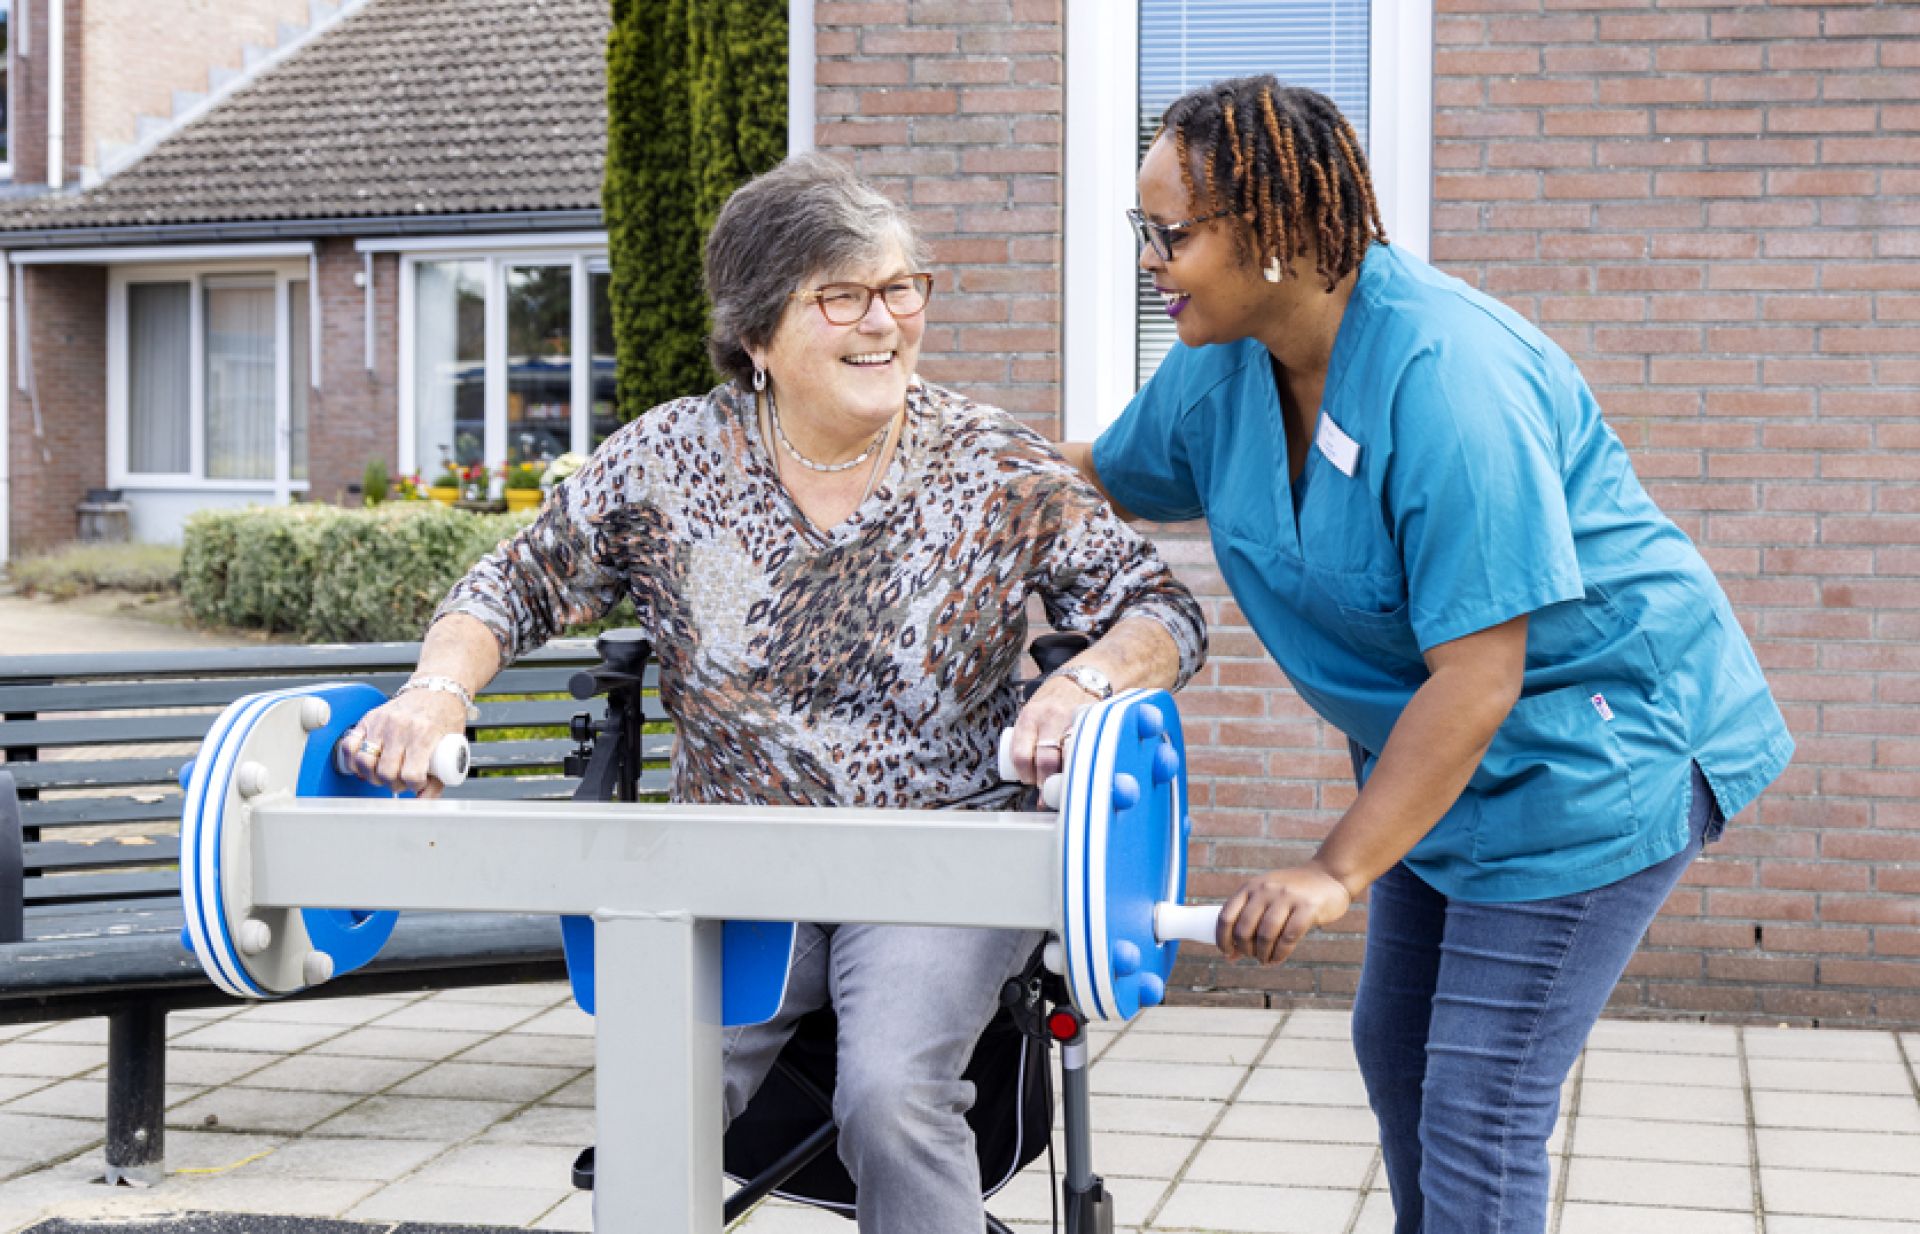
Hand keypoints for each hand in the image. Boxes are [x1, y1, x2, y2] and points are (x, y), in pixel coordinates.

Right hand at [339, 689, 467, 797]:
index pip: (410, 774)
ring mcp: (382, 723)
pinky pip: (349, 745)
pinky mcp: (369, 719)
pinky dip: (353, 761)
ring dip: (372, 775)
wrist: (436, 689)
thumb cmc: (445, 716)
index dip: (414, 785)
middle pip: (386, 772)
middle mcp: (401, 728)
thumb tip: (423, 801)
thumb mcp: (453, 746)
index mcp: (424, 735)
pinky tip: (365, 765)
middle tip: (401, 780)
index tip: (418, 783)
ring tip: (384, 773)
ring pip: (365, 762)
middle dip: (393, 784)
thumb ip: (439, 778)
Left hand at [1006, 675, 1091, 784]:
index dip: (1026, 775)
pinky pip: (1086, 749)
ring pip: (1068, 757)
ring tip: (1064, 778)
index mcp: (1028, 718)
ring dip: (1066, 775)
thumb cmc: (1050, 708)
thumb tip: (1035, 790)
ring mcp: (1073, 720)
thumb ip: (1028, 745)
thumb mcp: (1031, 719)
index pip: (1021, 755)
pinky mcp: (1091, 723)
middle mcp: (1049, 717)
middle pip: (1046, 760)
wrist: (1076, 682)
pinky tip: (1082, 768)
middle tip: (1048, 785)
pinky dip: (1084, 763)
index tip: (1030, 781)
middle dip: (1047, 780)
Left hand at [1215, 862, 1353, 964]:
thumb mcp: (1266, 898)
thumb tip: (1229, 956)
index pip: (1227, 916)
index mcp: (1251, 887)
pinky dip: (1280, 954)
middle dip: (1245, 949)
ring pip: (1265, 935)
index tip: (1227, 953)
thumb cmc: (1292, 893)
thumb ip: (1248, 922)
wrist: (1329, 875)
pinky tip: (1278, 958)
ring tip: (1265, 960)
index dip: (1222, 939)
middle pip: (1244, 928)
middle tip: (1252, 957)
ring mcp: (1287, 897)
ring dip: (1262, 954)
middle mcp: (1266, 889)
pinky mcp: (1308, 907)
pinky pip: (1288, 937)